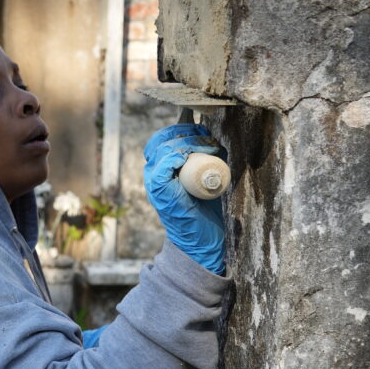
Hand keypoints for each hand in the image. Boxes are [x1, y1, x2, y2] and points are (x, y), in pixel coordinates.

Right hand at [143, 124, 226, 274]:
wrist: (202, 241)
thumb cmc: (206, 211)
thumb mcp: (205, 179)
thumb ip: (203, 163)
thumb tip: (215, 140)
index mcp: (162, 168)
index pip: (163, 137)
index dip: (181, 128)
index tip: (204, 130)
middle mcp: (154, 173)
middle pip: (162, 138)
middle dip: (185, 131)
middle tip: (208, 138)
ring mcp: (154, 183)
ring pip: (163, 148)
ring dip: (188, 142)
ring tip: (209, 148)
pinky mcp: (159, 192)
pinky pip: (162, 165)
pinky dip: (177, 156)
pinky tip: (193, 156)